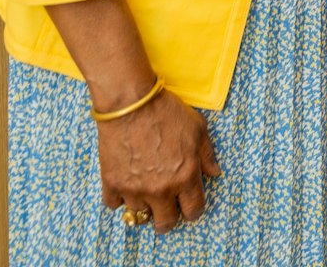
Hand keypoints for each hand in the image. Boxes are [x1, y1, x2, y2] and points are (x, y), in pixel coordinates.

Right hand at [95, 86, 219, 232]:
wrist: (132, 103)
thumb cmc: (167, 113)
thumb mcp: (198, 129)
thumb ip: (207, 155)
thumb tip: (214, 174)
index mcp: (186, 176)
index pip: (193, 211)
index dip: (193, 212)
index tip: (189, 208)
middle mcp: (161, 189)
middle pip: (165, 223)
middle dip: (168, 219)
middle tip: (166, 209)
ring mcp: (134, 188)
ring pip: (139, 215)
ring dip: (143, 205)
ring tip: (145, 190)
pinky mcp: (112, 183)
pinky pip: (114, 204)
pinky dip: (119, 198)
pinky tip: (126, 184)